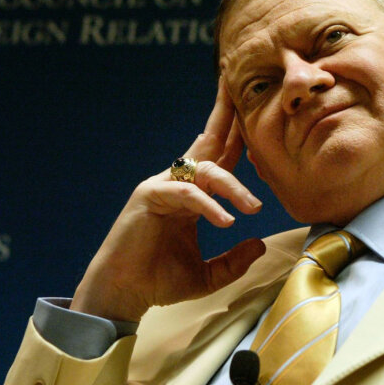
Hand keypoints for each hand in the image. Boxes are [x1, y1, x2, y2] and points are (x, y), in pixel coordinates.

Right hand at [70, 79, 265, 322]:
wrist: (123, 296)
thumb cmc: (159, 282)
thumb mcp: (208, 275)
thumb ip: (234, 261)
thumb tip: (260, 244)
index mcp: (191, 195)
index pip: (220, 158)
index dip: (237, 135)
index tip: (254, 111)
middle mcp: (177, 183)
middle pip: (208, 142)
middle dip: (226, 114)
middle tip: (239, 88)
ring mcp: (161, 186)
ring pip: (206, 171)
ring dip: (234, 186)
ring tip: (254, 208)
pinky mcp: (148, 196)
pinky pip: (187, 193)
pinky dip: (208, 205)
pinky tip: (225, 220)